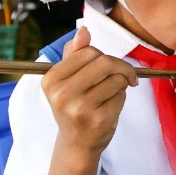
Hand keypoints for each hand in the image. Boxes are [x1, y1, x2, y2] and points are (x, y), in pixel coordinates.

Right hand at [41, 27, 137, 157]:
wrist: (77, 144)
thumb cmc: (74, 106)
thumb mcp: (67, 80)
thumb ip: (75, 53)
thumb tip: (84, 31)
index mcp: (51, 80)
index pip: (88, 52)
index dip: (104, 56)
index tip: (109, 65)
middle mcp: (62, 94)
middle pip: (105, 62)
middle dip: (120, 66)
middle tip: (124, 76)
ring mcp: (80, 108)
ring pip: (117, 78)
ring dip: (121, 83)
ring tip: (110, 94)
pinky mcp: (98, 119)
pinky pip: (121, 95)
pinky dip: (122, 97)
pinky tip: (110, 106)